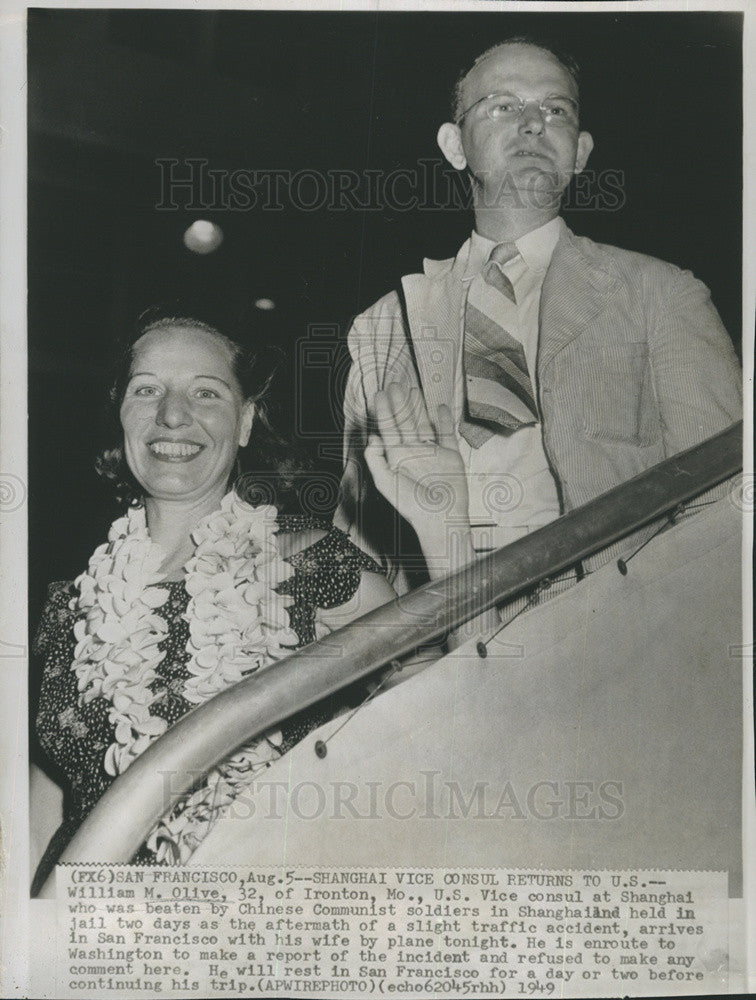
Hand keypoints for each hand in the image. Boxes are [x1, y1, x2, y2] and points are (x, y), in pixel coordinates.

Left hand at [364, 384, 469, 540]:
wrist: (440, 517)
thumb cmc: (412, 505)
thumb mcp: (385, 482)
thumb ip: (375, 459)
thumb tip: (372, 437)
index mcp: (396, 458)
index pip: (388, 430)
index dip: (383, 412)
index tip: (379, 395)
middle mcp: (413, 453)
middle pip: (404, 423)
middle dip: (399, 404)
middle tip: (394, 385)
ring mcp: (432, 453)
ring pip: (423, 424)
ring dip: (418, 407)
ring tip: (413, 390)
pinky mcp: (450, 456)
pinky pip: (446, 434)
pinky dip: (444, 420)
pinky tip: (439, 407)